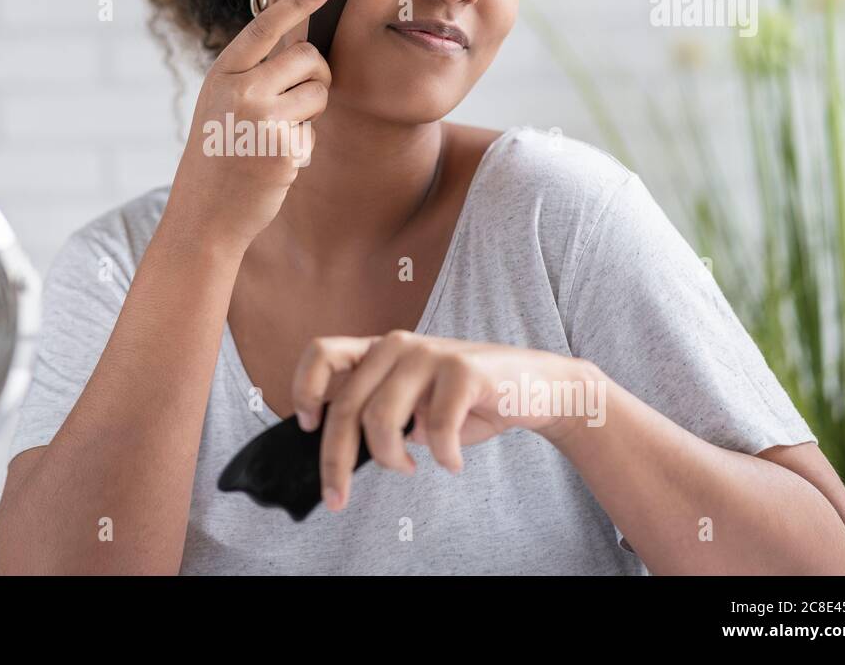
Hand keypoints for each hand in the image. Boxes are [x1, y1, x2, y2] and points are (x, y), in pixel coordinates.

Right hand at [162, 0, 334, 256]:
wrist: (204, 212)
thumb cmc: (219, 154)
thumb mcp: (223, 104)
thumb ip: (255, 75)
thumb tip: (308, 49)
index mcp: (224, 73)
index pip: (265, 27)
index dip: (298, 2)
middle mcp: (241, 89)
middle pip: (308, 57)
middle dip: (317, 73)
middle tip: (303, 97)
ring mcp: (262, 118)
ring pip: (319, 92)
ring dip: (311, 112)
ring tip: (277, 135)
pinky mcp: (283, 146)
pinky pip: (313, 132)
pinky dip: (301, 147)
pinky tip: (273, 164)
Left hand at [290, 330, 603, 511]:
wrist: (540, 387)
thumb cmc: (470, 401)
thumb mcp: (415, 404)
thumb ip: (380, 413)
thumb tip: (339, 449)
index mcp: (381, 350)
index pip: (322, 352)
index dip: (304, 388)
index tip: (307, 425)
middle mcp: (399, 345)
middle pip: (346, 405)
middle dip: (336, 461)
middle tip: (338, 498)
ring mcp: (431, 353)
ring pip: (380, 418)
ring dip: (391, 459)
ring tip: (411, 468)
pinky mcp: (463, 369)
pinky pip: (434, 428)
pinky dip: (442, 456)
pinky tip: (452, 462)